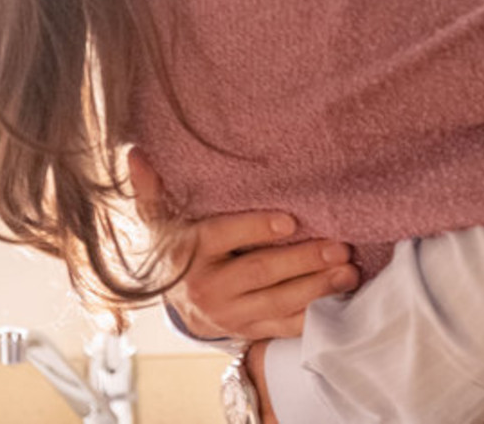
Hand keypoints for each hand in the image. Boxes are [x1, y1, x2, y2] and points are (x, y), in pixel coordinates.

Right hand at [126, 148, 358, 340]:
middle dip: (302, 261)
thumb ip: (152, 188)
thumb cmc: (177, 249)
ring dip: (317, 288)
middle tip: (338, 245)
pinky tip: (340, 299)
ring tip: (348, 271)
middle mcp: (210, 288)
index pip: (224, 238)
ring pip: (279, 303)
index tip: (290, 220)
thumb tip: (136, 153)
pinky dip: (314, 316)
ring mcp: (233, 314)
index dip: (256, 229)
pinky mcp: (251, 330)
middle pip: (260, 273)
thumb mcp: (160, 219)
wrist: (178, 304)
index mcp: (190, 255)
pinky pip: (285, 327)